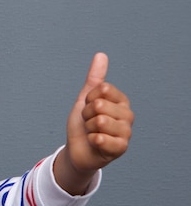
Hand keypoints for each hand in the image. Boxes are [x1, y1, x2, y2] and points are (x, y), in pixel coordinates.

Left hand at [55, 53, 133, 193]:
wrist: (78, 150)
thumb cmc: (83, 125)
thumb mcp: (85, 99)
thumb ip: (94, 78)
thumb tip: (101, 55)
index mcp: (121, 100)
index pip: (102, 88)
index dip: (88, 99)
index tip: (88, 108)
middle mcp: (128, 115)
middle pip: (99, 105)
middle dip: (86, 115)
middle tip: (89, 123)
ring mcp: (126, 132)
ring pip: (99, 121)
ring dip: (88, 128)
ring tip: (92, 133)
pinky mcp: (121, 148)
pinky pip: (101, 138)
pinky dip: (91, 140)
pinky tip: (95, 143)